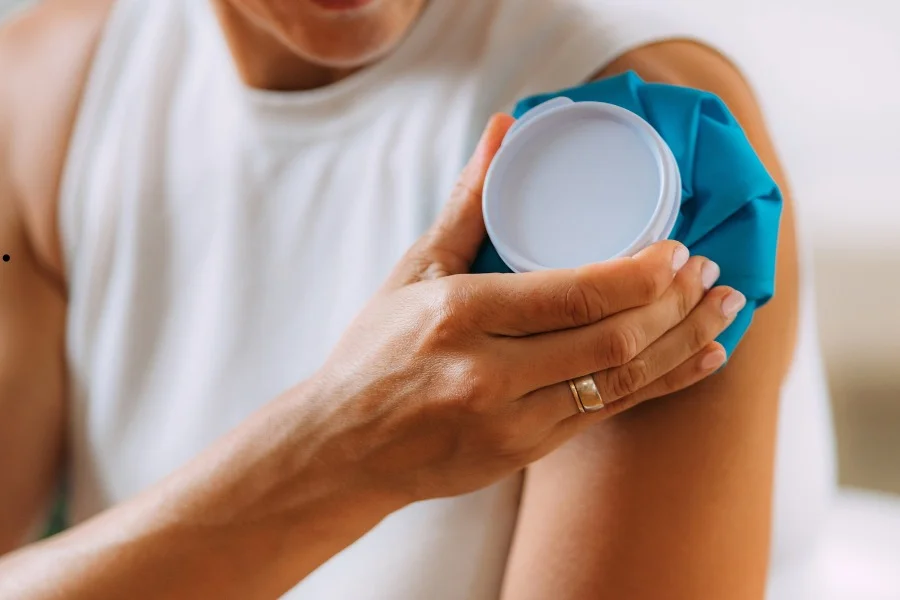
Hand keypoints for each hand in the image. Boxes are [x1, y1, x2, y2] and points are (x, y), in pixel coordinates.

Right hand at [306, 114, 743, 502]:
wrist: (345, 447)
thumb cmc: (375, 354)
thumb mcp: (415, 272)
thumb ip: (467, 204)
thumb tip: (502, 131)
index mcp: (461, 316)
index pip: (574, 295)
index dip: (640, 274)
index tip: (679, 250)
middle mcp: (489, 374)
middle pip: (611, 340)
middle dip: (676, 304)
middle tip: (712, 273)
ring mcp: (511, 422)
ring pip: (621, 382)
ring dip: (683, 343)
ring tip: (725, 311)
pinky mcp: (526, 452)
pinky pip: (609, 415)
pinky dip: (661, 384)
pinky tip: (699, 361)